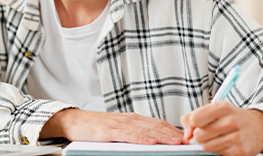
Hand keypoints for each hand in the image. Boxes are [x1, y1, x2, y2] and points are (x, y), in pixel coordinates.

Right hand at [40, 109, 185, 144]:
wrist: (75, 122)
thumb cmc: (97, 128)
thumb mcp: (119, 129)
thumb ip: (136, 133)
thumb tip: (155, 140)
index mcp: (133, 119)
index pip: (157, 123)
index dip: (173, 130)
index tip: (187, 138)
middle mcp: (128, 119)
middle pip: (155, 125)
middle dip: (172, 133)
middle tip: (188, 141)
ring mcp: (118, 124)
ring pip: (144, 129)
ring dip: (161, 135)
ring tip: (175, 142)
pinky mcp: (108, 131)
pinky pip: (127, 135)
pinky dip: (140, 138)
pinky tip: (150, 141)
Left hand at [180, 102, 262, 155]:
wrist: (259, 127)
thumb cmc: (232, 117)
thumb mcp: (213, 109)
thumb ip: (192, 117)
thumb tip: (186, 134)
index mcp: (222, 107)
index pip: (195, 118)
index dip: (193, 123)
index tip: (198, 123)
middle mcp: (231, 121)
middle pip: (199, 135)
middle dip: (199, 135)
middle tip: (207, 132)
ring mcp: (237, 137)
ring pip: (206, 146)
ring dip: (208, 144)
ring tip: (216, 138)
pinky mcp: (241, 151)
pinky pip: (218, 154)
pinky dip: (218, 150)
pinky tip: (226, 143)